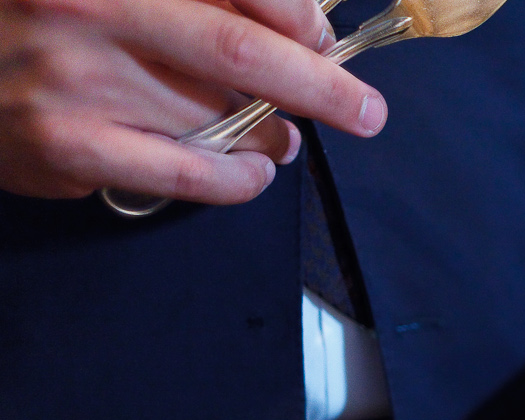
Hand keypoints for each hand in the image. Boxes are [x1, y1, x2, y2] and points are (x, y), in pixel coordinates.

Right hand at [0, 0, 387, 203]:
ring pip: (218, 116)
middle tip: (365, 111)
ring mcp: (75, 79)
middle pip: (242, 52)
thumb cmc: (40, 13)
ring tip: (280, 137)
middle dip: (322, 87)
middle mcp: (89, 8)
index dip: (297, 16)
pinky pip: (189, 172)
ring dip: (271, 135)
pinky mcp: (67, 144)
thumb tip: (299, 24)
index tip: (322, 38)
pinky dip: (239, 179)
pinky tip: (254, 172)